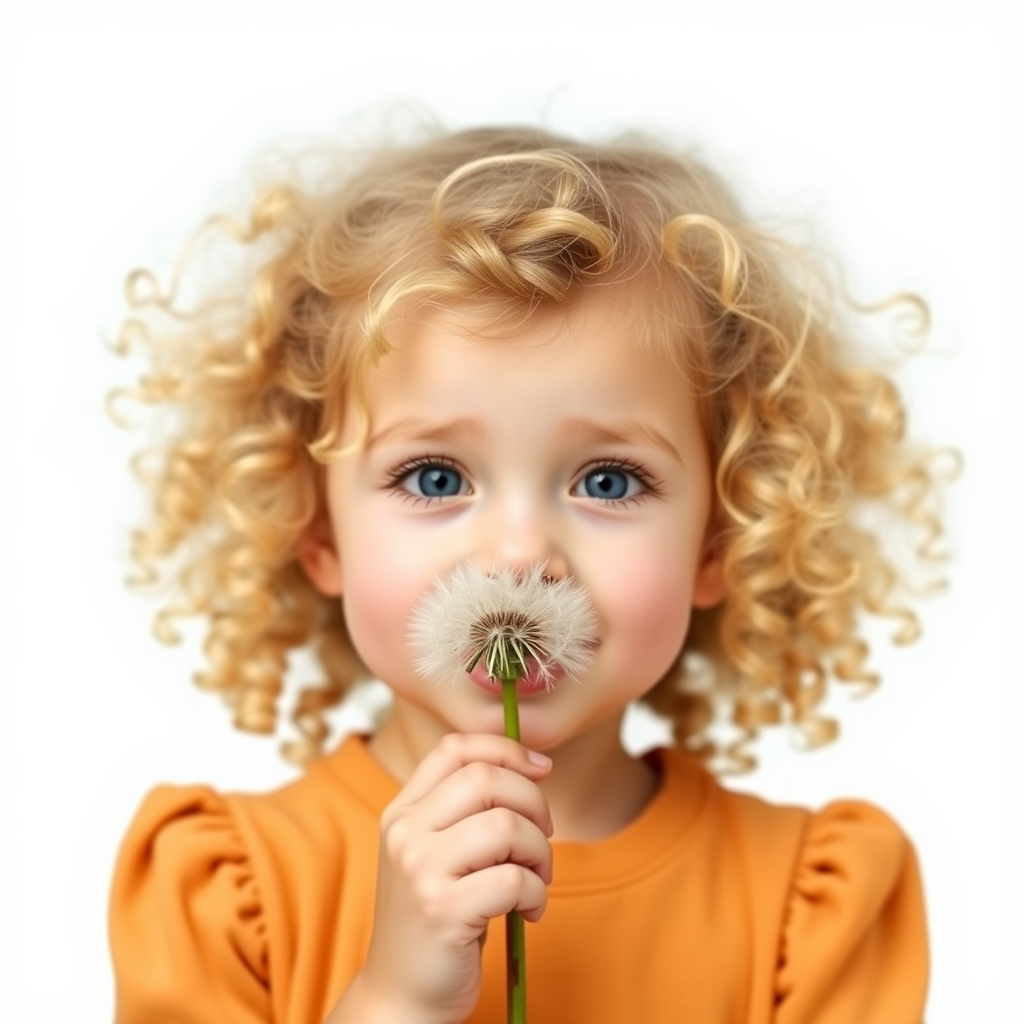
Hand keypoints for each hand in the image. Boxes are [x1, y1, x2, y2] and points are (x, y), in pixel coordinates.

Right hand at [335, 733, 553, 1023]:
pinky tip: (529, 911)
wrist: (402, 993)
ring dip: (539, 852)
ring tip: (537, 878)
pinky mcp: (441, 911)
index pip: (454, 749)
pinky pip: (513, 880)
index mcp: (403, 811)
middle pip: (486, 779)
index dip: (505, 748)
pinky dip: (536, 893)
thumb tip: (533, 766)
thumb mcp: (439, 852)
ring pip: (506, 826)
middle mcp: (404, 833)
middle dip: (534, 802)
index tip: (541, 768)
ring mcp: (419, 870)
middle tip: (543, 836)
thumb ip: (467, 809)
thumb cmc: (438, 916)